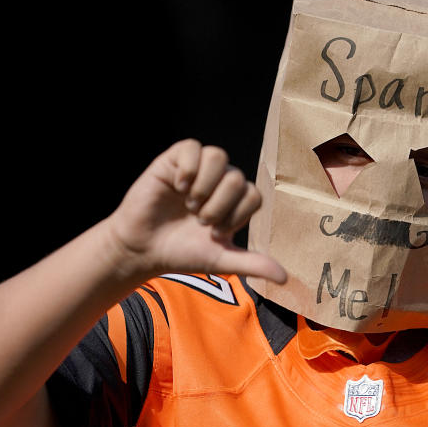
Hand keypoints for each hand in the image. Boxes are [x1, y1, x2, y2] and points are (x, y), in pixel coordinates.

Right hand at [105, 139, 285, 283]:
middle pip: (237, 178)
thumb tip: (285, 278)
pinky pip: (193, 147)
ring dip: (205, 186)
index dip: (236, 216)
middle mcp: (219, 182)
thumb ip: (252, 264)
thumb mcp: (220, 260)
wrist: (143, 249)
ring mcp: (197, 169)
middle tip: (199, 220)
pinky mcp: (175, 160)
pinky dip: (188, 169)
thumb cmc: (182, 253)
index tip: (214, 232)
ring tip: (190, 204)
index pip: (254, 195)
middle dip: (219, 205)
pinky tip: (177, 186)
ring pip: (219, 156)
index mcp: (234, 202)